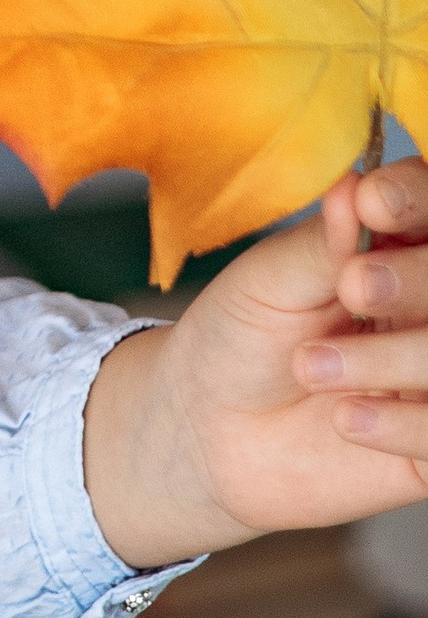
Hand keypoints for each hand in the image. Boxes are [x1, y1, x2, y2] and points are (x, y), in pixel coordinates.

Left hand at [83, 156, 427, 570]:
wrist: (211, 429)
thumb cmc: (239, 338)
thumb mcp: (269, 282)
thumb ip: (321, 244)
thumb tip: (352, 187)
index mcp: (394, 250)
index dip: (412, 197)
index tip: (374, 201)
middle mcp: (423, 306)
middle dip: (412, 279)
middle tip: (352, 287)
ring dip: (388, 358)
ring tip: (310, 367)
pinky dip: (403, 424)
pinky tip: (348, 420)